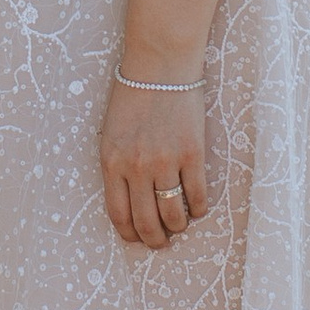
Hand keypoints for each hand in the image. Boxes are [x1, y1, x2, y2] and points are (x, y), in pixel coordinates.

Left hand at [99, 79, 207, 250]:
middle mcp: (136, 167)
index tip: (136, 239)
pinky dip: (198, 208)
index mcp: (111, 162)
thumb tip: (130, 199)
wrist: (160, 66)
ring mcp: (165, 162)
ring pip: (173, 214)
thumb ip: (117, 165)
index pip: (118, 214)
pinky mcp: (192, 154)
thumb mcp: (112, 133)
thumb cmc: (133, 96)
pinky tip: (197, 208)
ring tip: (179, 226)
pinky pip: (197, 195)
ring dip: (177, 227)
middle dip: (154, 239)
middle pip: (145, 221)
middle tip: (160, 243)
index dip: (128, 233)